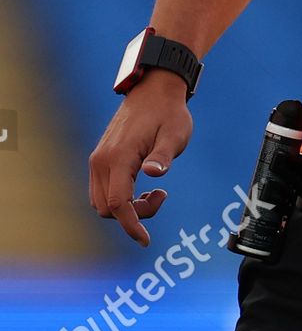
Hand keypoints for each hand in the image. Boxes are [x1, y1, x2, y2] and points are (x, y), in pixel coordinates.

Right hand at [88, 72, 191, 246]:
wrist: (154, 90)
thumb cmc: (169, 113)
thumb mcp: (175, 134)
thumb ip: (163, 156)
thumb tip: (154, 175)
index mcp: (120, 156)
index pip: (118, 203)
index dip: (131, 225)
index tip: (145, 240)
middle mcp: (102, 160)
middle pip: (107, 208)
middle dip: (133, 215)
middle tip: (161, 196)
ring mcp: (98, 159)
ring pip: (101, 202)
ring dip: (126, 208)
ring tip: (156, 193)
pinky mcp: (100, 159)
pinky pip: (103, 191)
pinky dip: (120, 198)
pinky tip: (143, 189)